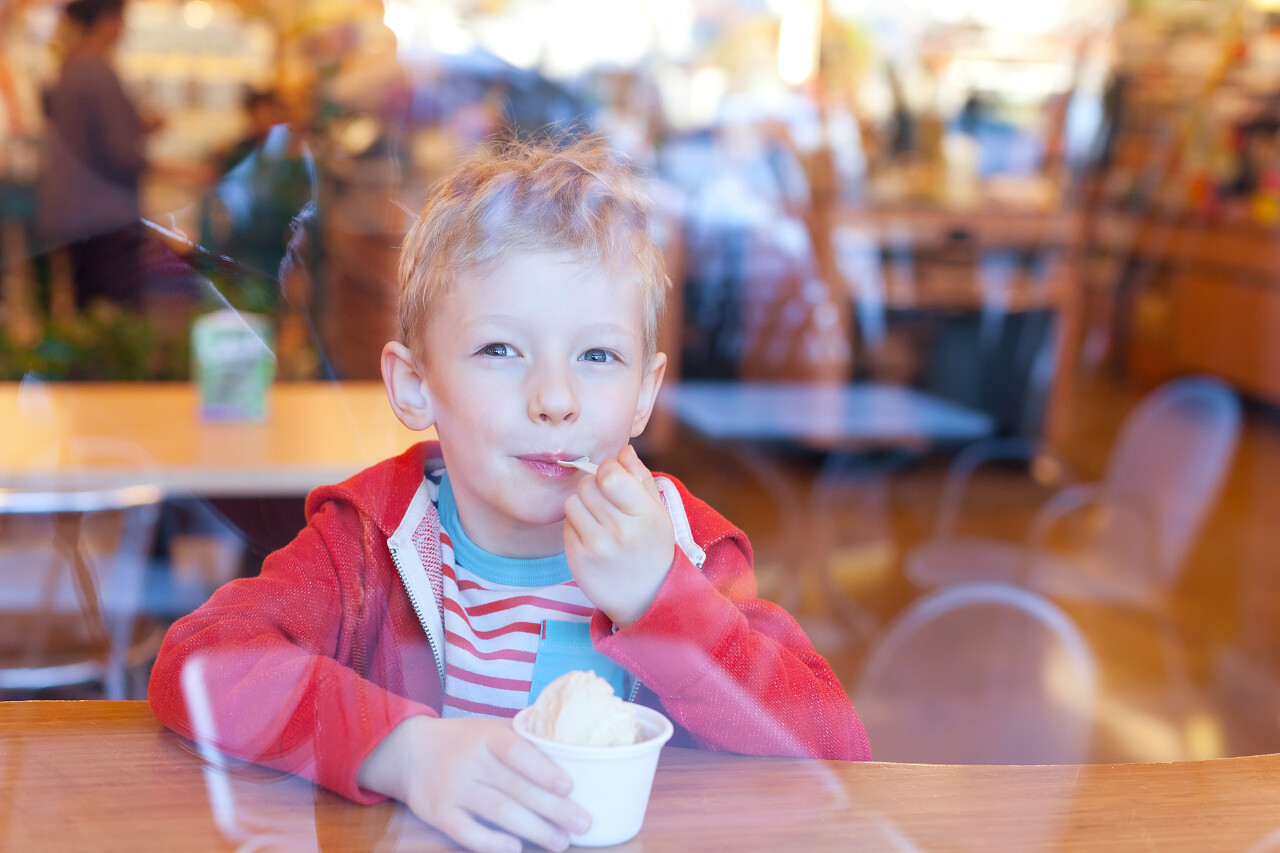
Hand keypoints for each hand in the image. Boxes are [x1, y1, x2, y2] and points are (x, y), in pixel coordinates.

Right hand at [357, 716, 590, 852]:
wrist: (409, 751)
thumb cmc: (464, 741)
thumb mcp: (490, 728)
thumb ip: (524, 737)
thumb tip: (572, 744)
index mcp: (487, 736)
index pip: (517, 751)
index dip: (543, 769)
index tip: (570, 786)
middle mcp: (469, 761)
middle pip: (514, 787)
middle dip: (552, 808)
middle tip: (582, 823)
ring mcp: (452, 788)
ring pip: (497, 811)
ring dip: (533, 829)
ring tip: (561, 841)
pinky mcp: (438, 812)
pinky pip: (466, 831)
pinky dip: (492, 842)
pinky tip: (516, 848)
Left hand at [563, 445, 675, 627]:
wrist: (646, 597)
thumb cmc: (652, 547)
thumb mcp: (658, 512)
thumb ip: (640, 477)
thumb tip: (623, 450)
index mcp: (644, 515)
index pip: (610, 474)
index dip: (608, 471)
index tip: (614, 480)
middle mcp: (619, 531)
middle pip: (587, 485)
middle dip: (595, 488)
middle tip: (607, 503)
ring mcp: (596, 547)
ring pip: (572, 502)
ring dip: (583, 506)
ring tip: (599, 520)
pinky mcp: (576, 559)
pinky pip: (565, 524)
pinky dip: (576, 526)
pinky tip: (593, 537)